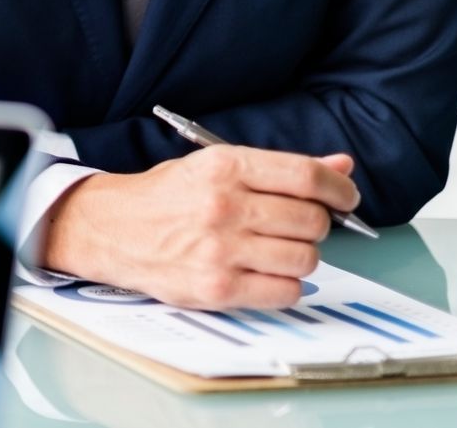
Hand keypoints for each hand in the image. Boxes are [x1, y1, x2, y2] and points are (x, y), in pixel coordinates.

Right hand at [38, 146, 359, 309]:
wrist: (110, 228)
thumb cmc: (165, 197)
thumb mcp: (215, 166)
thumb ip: (279, 169)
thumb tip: (340, 165)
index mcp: (225, 166)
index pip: (305, 175)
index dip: (338, 188)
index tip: (346, 197)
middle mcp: (224, 205)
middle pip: (311, 220)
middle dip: (316, 225)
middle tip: (299, 226)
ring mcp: (220, 248)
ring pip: (305, 258)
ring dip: (301, 257)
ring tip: (276, 250)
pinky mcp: (217, 286)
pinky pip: (284, 292)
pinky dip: (286, 286)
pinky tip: (266, 274)